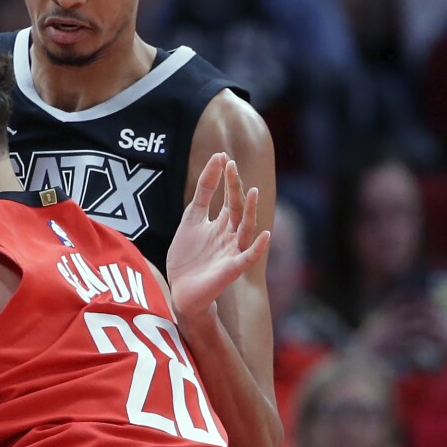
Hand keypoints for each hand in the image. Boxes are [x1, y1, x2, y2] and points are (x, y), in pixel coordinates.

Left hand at [166, 153, 269, 317]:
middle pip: (235, 208)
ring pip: (245, 228)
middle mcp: (230, 235)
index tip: (222, 156)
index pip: (225, 197)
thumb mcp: (191, 221)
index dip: (224, 178)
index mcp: (220, 224)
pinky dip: (258, 247)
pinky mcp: (232, 270)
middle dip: (234, 188)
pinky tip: (265, 235)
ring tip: (252, 192)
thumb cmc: (187, 257)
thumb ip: (201, 197)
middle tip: (232, 166)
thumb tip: (213, 164)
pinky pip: (248, 258)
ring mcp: (232, 251)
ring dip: (248, 211)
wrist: (181, 290)